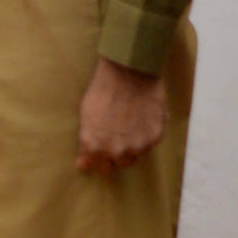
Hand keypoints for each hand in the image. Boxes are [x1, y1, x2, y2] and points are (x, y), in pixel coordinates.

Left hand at [76, 58, 167, 172]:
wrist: (128, 70)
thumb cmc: (103, 89)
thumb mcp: (86, 115)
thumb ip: (86, 144)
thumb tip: (83, 165)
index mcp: (95, 147)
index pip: (100, 166)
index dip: (101, 156)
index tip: (102, 147)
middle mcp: (116, 152)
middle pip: (118, 163)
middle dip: (116, 153)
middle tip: (117, 133)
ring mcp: (137, 147)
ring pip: (135, 156)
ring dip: (132, 146)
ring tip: (129, 123)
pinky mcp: (154, 138)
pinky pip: (149, 144)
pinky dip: (145, 136)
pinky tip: (141, 118)